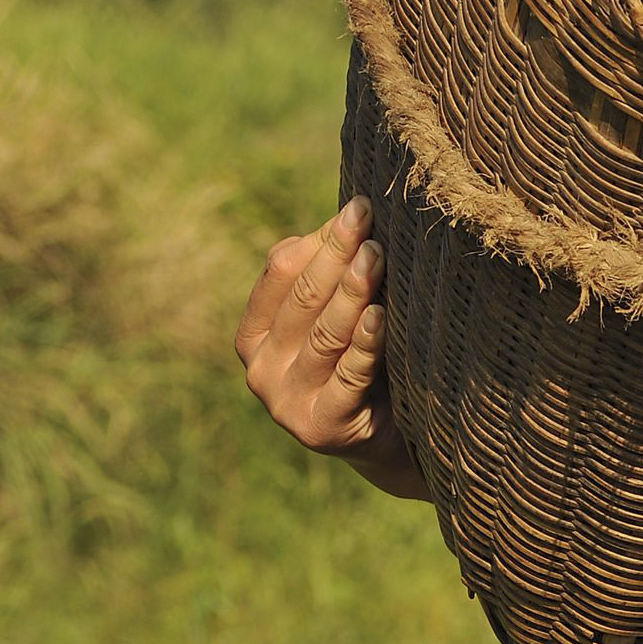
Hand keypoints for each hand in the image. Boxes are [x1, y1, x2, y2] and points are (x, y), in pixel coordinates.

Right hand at [234, 196, 426, 497]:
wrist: (388, 436)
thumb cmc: (362, 359)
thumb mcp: (337, 315)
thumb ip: (329, 274)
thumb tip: (347, 216)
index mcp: (254, 334)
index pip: (280, 272)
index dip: (319, 239)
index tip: (359, 208)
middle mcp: (261, 368)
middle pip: (303, 298)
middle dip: (338, 255)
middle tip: (369, 223)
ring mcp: (287, 401)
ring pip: (324, 334)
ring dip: (353, 291)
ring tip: (377, 256)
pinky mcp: (322, 427)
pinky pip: (348, 376)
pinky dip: (366, 343)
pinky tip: (382, 316)